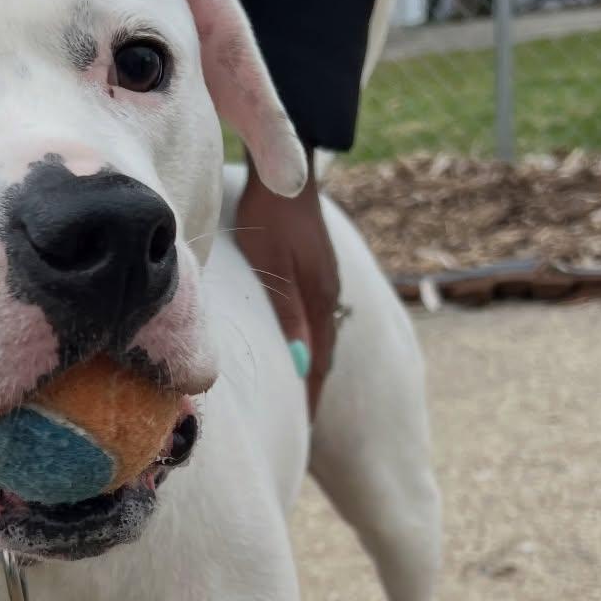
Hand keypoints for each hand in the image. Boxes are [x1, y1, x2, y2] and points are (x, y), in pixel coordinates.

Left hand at [234, 153, 339, 416]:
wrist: (288, 168)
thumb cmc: (272, 214)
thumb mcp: (274, 265)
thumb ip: (286, 314)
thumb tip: (299, 364)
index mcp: (321, 301)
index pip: (317, 365)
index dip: (307, 399)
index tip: (298, 432)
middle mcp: (328, 296)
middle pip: (321, 357)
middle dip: (308, 391)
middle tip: (296, 428)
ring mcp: (325, 284)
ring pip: (319, 339)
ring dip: (309, 369)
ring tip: (295, 398)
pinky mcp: (316, 273)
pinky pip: (314, 322)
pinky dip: (307, 345)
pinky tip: (295, 350)